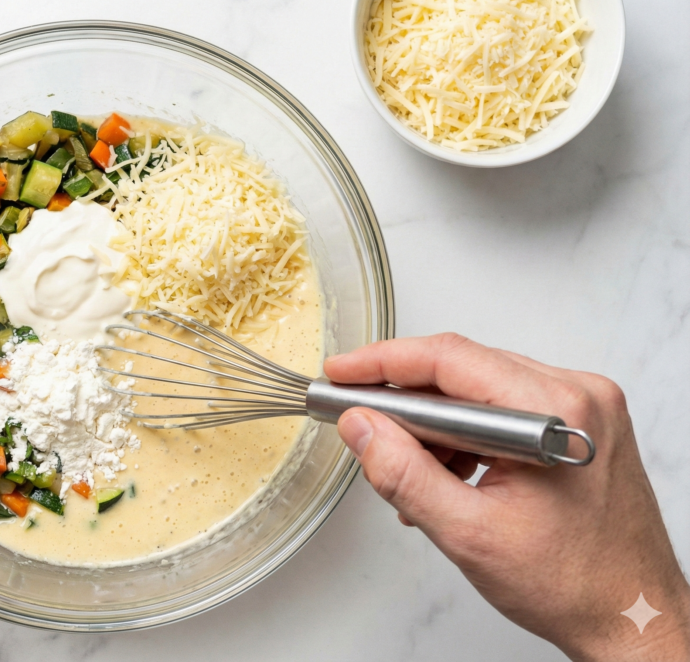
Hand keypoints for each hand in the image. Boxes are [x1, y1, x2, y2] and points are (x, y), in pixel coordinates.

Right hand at [325, 334, 689, 661]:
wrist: (630, 614)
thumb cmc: (573, 584)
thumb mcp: (468, 534)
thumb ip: (404, 474)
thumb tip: (361, 427)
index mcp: (555, 412)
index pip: (451, 359)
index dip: (384, 363)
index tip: (342, 373)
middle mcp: (578, 397)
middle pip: (464, 368)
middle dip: (404, 398)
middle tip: (357, 418)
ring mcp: (584, 408)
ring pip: (479, 388)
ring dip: (434, 424)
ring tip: (410, 470)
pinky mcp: (579, 425)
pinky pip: (503, 407)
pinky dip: (464, 436)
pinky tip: (446, 474)